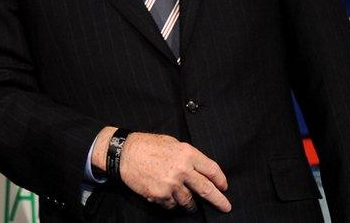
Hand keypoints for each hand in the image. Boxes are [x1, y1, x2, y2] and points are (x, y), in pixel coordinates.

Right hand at [106, 132, 230, 212]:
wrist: (123, 154)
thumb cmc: (146, 145)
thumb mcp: (171, 143)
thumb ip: (187, 156)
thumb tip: (199, 169)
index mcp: (187, 154)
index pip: (212, 170)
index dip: (220, 180)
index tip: (223, 187)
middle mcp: (181, 170)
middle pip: (206, 190)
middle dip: (218, 200)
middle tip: (226, 207)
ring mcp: (170, 184)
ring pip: (188, 201)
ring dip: (190, 204)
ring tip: (189, 204)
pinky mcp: (159, 195)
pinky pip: (172, 205)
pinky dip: (171, 202)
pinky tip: (166, 195)